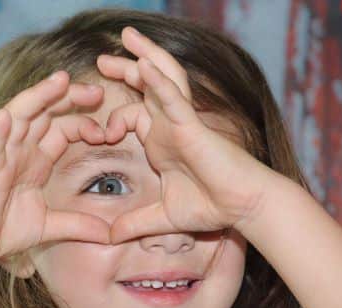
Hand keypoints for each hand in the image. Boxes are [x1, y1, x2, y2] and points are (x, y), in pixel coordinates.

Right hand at [0, 71, 111, 265]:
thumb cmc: (3, 230)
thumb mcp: (50, 226)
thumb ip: (80, 225)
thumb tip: (111, 235)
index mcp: (36, 159)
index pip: (63, 128)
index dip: (84, 123)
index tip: (107, 133)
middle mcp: (20, 151)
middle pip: (46, 113)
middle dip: (70, 97)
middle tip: (97, 90)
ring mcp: (2, 156)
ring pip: (20, 117)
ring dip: (39, 97)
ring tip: (59, 80)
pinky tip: (5, 117)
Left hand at [96, 27, 276, 243]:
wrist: (242, 207)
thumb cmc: (210, 207)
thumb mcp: (162, 216)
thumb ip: (135, 222)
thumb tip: (109, 237)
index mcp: (161, 140)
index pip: (132, 114)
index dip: (112, 119)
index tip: (99, 137)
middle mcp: (170, 125)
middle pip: (145, 87)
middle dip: (124, 68)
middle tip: (101, 58)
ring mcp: (182, 122)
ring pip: (163, 79)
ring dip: (145, 56)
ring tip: (127, 35)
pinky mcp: (193, 126)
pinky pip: (174, 99)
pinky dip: (159, 82)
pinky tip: (142, 64)